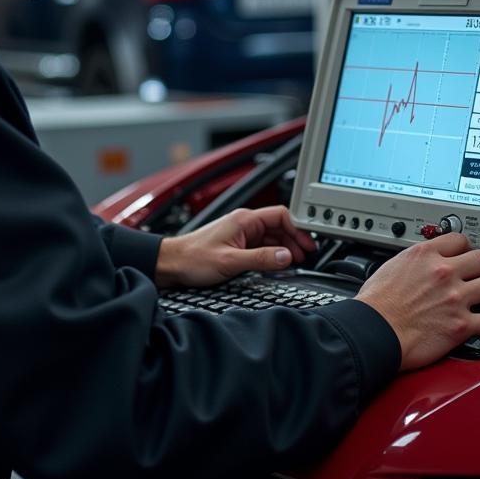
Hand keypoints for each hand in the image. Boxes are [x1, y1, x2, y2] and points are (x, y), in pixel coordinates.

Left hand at [155, 206, 316, 287]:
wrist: (172, 264)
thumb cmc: (193, 258)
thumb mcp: (231, 261)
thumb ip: (261, 258)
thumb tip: (286, 256)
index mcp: (244, 219)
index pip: (281, 214)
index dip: (297, 228)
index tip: (308, 243)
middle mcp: (244, 223)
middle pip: (279, 225)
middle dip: (294, 239)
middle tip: (306, 255)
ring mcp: (241, 233)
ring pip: (271, 236)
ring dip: (285, 247)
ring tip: (295, 260)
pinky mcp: (237, 244)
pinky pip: (262, 245)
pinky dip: (273, 253)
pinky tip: (277, 263)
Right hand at [356, 233, 479, 369]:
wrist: (373, 331)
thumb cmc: (375, 305)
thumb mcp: (391, 266)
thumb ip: (414, 262)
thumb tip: (421, 264)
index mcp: (424, 255)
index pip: (459, 239)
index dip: (467, 247)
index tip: (468, 254)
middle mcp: (443, 273)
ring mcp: (455, 298)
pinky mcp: (461, 325)